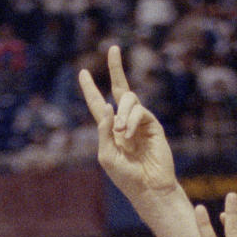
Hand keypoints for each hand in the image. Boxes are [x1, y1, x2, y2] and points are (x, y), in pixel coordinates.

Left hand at [78, 46, 176, 205]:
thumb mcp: (106, 156)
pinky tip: (130, 135)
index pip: (98, 105)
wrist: (148, 187)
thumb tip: (107, 106)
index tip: (83, 73)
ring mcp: (140, 122)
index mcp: (110, 131)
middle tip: (113, 49)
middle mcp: (125, 122)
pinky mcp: (152, 124)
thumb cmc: (126, 177)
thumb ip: (103, 131)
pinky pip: (139, 111)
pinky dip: (131, 121)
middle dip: (116, 67)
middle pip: (120, 88)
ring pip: (129, 99)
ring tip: (122, 133)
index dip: (90, 89)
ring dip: (122, 113)